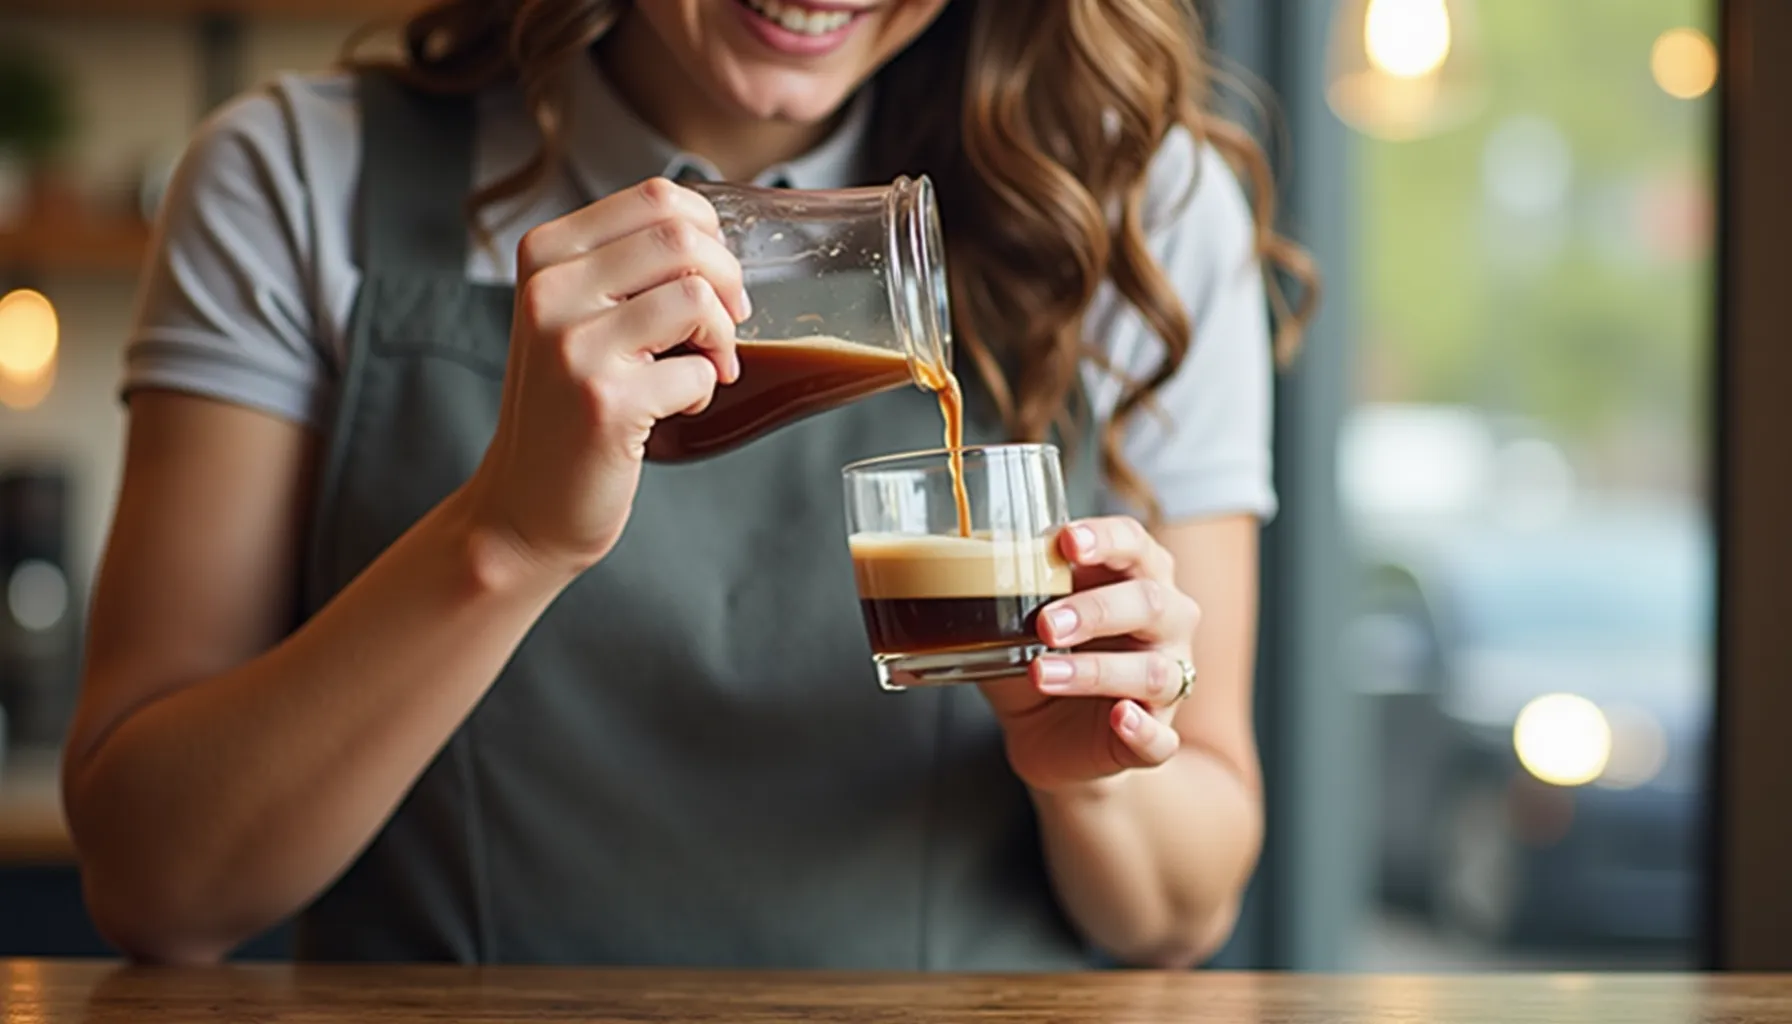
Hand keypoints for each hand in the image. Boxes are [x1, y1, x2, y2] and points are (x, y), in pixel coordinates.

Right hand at [458, 178, 750, 574]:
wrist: (524, 506)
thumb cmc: (567, 407)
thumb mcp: (575, 317)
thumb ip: (625, 268)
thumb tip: (718, 239)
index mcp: (545, 254)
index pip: (658, 197)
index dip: (711, 234)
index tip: (712, 281)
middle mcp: (550, 290)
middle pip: (683, 238)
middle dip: (729, 282)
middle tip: (724, 328)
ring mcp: (573, 345)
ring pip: (697, 297)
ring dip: (723, 337)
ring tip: (707, 368)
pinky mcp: (605, 401)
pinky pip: (698, 369)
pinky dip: (705, 388)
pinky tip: (678, 407)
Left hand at [980, 517, 1202, 794]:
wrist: (1045, 733)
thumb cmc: (1041, 655)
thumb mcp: (1016, 617)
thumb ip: (1002, 584)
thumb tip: (956, 548)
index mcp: (1135, 576)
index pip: (1134, 543)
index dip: (1106, 539)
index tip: (1067, 542)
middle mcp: (1165, 624)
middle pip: (1152, 603)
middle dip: (1097, 610)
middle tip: (1045, 624)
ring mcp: (1167, 681)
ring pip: (1154, 671)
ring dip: (1097, 671)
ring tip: (1042, 673)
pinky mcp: (1156, 734)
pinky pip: (1161, 736)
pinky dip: (1143, 729)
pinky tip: (1120, 717)